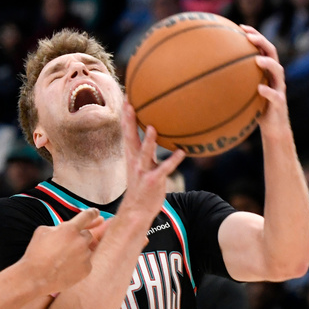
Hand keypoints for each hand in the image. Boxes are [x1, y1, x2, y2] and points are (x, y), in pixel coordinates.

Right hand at [22, 207, 102, 294]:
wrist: (35, 278)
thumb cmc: (36, 253)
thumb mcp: (43, 231)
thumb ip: (59, 226)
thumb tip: (68, 227)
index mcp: (70, 229)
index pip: (87, 216)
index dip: (93, 213)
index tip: (96, 213)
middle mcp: (81, 241)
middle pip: (87, 234)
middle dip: (79, 238)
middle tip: (66, 246)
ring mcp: (85, 256)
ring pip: (86, 249)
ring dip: (78, 251)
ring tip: (62, 259)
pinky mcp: (86, 269)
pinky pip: (86, 262)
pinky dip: (79, 264)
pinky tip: (66, 267)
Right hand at [118, 101, 183, 227]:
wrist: (137, 211)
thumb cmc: (143, 187)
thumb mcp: (142, 166)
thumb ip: (148, 150)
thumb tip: (155, 135)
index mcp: (132, 156)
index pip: (127, 132)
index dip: (126, 116)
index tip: (127, 98)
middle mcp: (135, 161)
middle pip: (130, 138)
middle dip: (129, 121)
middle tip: (130, 105)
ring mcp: (143, 171)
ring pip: (145, 153)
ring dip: (148, 141)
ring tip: (151, 128)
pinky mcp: (153, 181)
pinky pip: (164, 169)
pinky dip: (173, 161)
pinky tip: (182, 152)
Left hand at [239, 24, 289, 134]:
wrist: (272, 128)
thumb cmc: (254, 109)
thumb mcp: (242, 93)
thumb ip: (232, 83)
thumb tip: (204, 77)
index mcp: (266, 71)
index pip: (263, 48)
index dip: (255, 35)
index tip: (241, 27)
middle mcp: (274, 76)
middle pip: (272, 52)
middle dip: (262, 42)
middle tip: (250, 37)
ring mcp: (279, 88)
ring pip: (278, 71)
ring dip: (268, 63)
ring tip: (257, 59)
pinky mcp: (280, 104)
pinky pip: (275, 96)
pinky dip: (268, 91)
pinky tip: (260, 88)